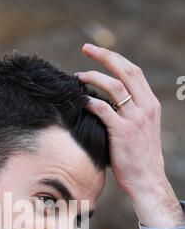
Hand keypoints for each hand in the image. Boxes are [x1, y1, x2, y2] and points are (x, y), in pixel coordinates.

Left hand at [76, 43, 184, 227]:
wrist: (147, 180)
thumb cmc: (140, 159)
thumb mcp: (141, 131)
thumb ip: (128, 114)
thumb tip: (105, 105)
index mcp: (151, 105)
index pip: (135, 72)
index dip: (116, 59)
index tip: (100, 53)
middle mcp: (145, 107)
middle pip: (126, 71)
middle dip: (105, 56)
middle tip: (86, 48)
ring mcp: (135, 119)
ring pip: (114, 86)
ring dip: (93, 77)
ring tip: (78, 76)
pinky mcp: (122, 132)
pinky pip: (103, 109)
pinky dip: (90, 102)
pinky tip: (80, 101)